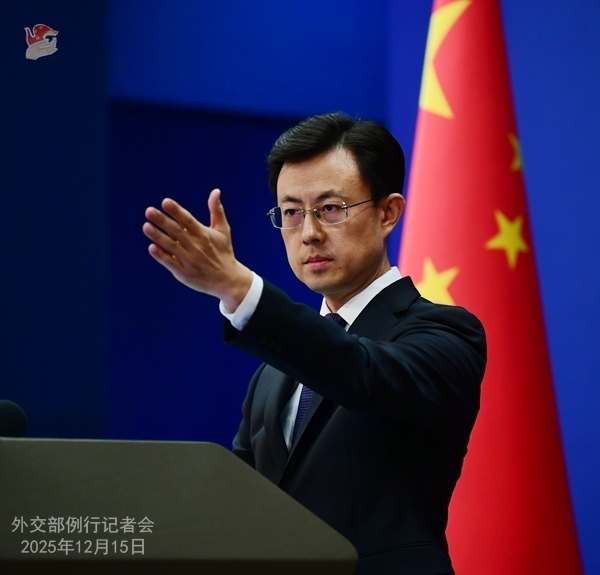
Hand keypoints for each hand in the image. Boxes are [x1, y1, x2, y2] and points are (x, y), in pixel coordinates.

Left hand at [142, 189, 252, 310]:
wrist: (228, 281)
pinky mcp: (184, 273)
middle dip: (163, 221)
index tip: (165, 202)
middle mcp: (196, 246)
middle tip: (149, 211)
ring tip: (146, 226)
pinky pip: (170, 263)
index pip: (188, 220)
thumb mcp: (223, 231)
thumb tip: (216, 191)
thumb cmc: (224, 252)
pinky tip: (151, 247)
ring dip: (158, 236)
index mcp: (204, 235)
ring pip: (171, 246)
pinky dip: (161, 256)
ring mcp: (189, 260)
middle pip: (177, 231)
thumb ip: (216, 211)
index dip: (177, 211)